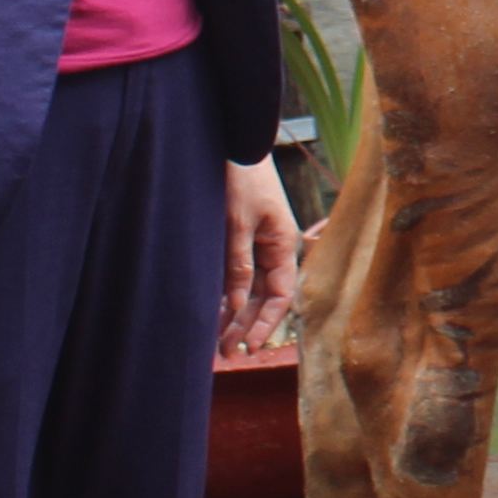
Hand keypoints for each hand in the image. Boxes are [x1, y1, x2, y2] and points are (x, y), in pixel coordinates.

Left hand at [222, 159, 303, 357]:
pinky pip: (235, 274)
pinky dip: (225, 294)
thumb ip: (239, 264)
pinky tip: (213, 312)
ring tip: (217, 341)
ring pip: (248, 289)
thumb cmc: (241, 179)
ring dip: (234, 314)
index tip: (251, 345)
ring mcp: (256, 244)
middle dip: (246, 326)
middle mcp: (273, 249)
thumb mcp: (238, 222)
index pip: (281, 296)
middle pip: (264, 298)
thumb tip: (239, 304)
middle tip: (227, 352)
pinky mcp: (239, 238)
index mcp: (284, 245)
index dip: (267, 323)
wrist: (233, 145)